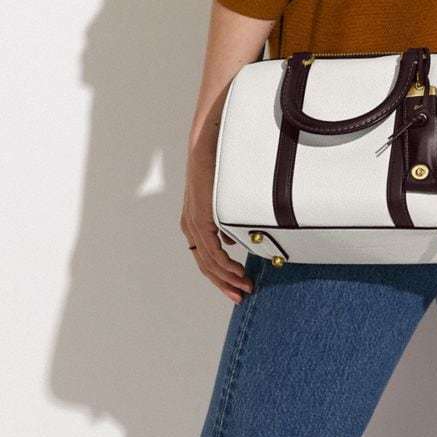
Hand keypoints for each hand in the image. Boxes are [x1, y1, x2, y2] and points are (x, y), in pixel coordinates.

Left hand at [180, 123, 254, 303]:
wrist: (210, 140)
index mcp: (196, 220)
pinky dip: (226, 265)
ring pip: (209, 262)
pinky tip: (237, 273)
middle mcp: (192, 225)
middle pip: (206, 265)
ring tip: (244, 288)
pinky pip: (212, 251)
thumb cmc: (220, 161)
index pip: (206, 256)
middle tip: (241, 295)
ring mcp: (195, 222)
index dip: (221, 274)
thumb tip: (230, 239)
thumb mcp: (222, 195)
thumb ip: (225, 217)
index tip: (238, 285)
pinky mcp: (201, 217)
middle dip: (224, 283)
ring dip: (227, 278)